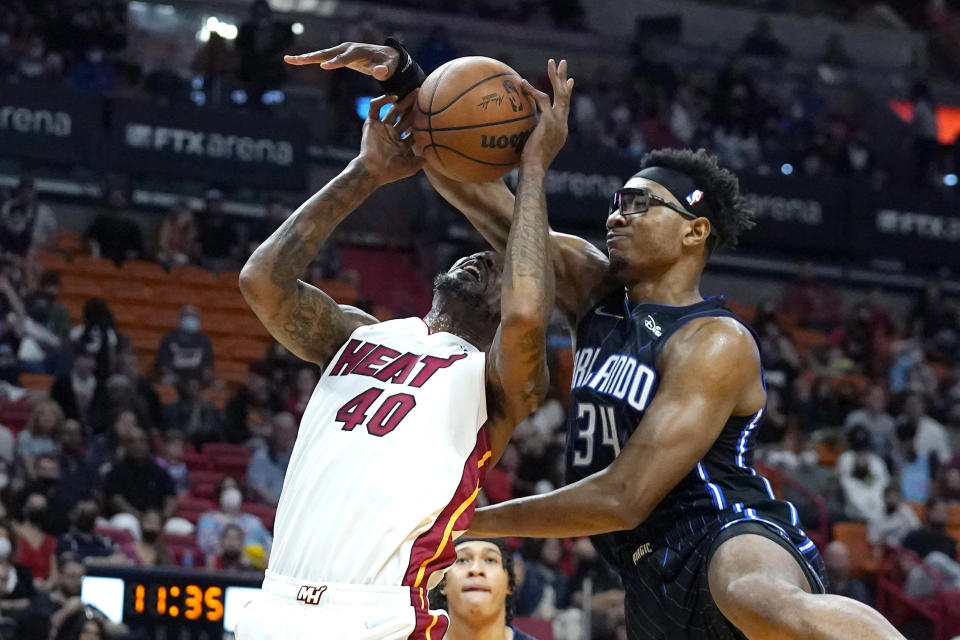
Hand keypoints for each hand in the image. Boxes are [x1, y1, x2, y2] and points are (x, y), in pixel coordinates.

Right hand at [284, 42, 398, 79]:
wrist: (386, 56)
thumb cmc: (388, 63)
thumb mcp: (388, 68)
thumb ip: (383, 70)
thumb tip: (380, 73)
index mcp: (357, 51)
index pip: (345, 58)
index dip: (336, 62)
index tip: (325, 66)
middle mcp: (346, 48)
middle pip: (326, 53)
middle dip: (311, 57)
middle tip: (296, 59)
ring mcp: (341, 51)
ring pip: (321, 54)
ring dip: (305, 57)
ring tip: (288, 59)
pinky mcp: (338, 55)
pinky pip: (322, 57)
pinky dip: (309, 59)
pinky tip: (297, 61)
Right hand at [357, 94, 424, 185]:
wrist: (372, 171)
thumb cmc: (390, 171)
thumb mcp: (410, 168)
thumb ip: (420, 161)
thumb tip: (431, 156)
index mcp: (400, 143)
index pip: (412, 129)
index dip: (420, 120)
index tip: (430, 111)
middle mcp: (391, 134)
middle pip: (404, 116)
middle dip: (413, 107)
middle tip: (423, 96)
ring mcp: (381, 128)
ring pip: (393, 110)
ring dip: (403, 100)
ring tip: (415, 92)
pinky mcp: (371, 124)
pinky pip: (375, 107)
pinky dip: (382, 100)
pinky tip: (394, 97)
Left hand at [520, 59, 574, 170]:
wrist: (534, 170)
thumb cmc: (528, 166)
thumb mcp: (528, 148)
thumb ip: (527, 136)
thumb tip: (513, 133)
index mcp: (560, 130)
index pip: (564, 108)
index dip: (566, 94)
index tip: (569, 82)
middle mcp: (562, 125)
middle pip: (566, 97)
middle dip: (564, 79)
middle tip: (563, 63)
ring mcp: (558, 123)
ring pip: (561, 94)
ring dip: (555, 77)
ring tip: (551, 62)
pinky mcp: (550, 122)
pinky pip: (542, 100)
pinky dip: (532, 91)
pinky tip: (523, 83)